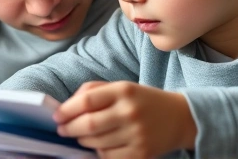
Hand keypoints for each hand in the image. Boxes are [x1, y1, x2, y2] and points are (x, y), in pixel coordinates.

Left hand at [53, 81, 196, 157]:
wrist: (179, 118)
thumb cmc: (143, 100)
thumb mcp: (122, 86)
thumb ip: (94, 90)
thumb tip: (67, 105)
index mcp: (124, 90)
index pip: (86, 101)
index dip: (67, 110)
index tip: (57, 115)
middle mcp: (130, 112)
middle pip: (88, 125)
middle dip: (69, 128)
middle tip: (62, 129)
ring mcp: (136, 135)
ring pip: (96, 143)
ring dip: (82, 140)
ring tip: (81, 135)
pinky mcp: (141, 154)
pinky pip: (108, 157)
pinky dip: (98, 152)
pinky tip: (100, 144)